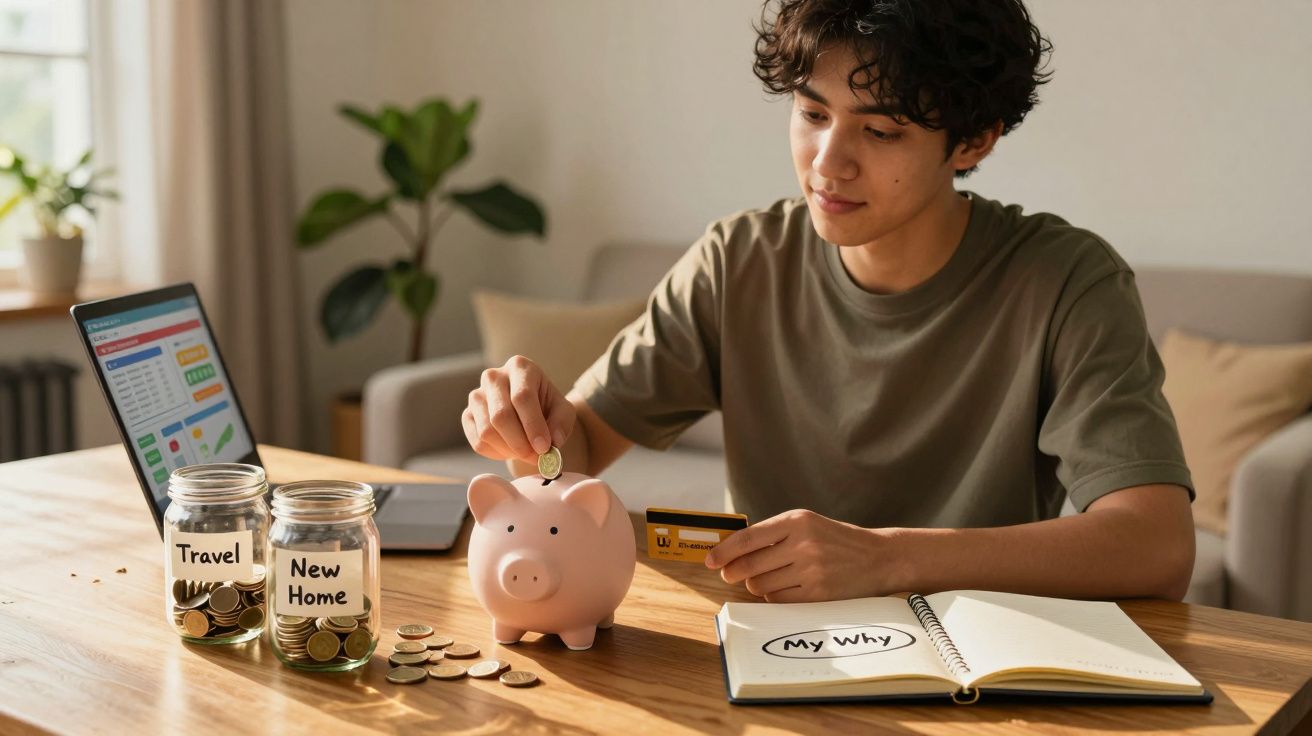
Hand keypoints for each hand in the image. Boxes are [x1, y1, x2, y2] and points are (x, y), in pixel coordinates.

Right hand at [462, 355, 574, 464]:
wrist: (528, 411)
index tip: (544, 448)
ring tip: (526, 452)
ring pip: (487, 431)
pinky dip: (497, 454)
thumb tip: (553, 441)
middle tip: (536, 457)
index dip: (533, 425)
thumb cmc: (547, 407)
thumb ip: (561, 423)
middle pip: (501, 415)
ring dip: (509, 450)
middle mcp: (493, 376)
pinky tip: (511, 450)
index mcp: (520, 367)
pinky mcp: (467, 415)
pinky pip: (478, 442)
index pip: (522, 397)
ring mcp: (476, 395)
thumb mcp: (563, 411)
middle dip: (520, 442)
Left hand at [704, 509, 899, 602]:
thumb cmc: (836, 541)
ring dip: (757, 586)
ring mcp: (811, 570)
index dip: (724, 551)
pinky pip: (779, 600)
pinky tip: (785, 589)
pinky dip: (775, 597)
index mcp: (797, 520)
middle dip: (734, 573)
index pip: (748, 538)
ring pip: (761, 586)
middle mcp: (803, 543)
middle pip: (750, 565)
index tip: (709, 560)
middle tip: (730, 575)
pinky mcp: (818, 594)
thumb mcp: (807, 525)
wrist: (879, 558)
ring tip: (769, 579)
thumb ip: (773, 534)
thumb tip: (731, 552)